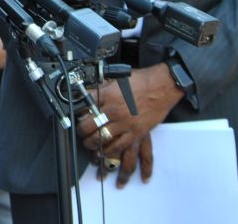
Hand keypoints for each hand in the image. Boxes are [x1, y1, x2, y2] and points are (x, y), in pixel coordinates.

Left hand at [76, 65, 181, 186]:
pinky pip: (122, 148)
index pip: (85, 107)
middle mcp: (114, 111)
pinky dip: (112, 153)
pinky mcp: (137, 133)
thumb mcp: (116, 78)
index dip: (77, 113)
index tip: (76, 116)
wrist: (162, 86)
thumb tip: (90, 91)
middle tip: (81, 133)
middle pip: (90, 127)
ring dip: (93, 146)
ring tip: (89, 147)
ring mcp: (126, 124)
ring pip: (103, 140)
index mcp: (107, 96)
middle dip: (82, 132)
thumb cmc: (141, 81)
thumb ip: (102, 87)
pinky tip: (107, 158)